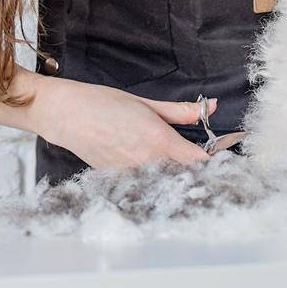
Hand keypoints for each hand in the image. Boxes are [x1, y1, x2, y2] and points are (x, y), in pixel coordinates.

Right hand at [31, 78, 214, 169]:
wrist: (66, 116)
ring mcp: (132, 175)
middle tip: (197, 160)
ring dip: (173, 176)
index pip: (199, 161)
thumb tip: (211, 107)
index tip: (219, 156)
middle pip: (184, 176)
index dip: (214, 160)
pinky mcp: (119, 181)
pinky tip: (150, 169)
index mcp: (159, 140)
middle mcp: (148, 162)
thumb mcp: (146, 103)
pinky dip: (152, 179)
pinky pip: (144, 184)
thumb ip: (181, 111)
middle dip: (195, 171)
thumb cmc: (103, 104)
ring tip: (174, 165)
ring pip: (164, 182)